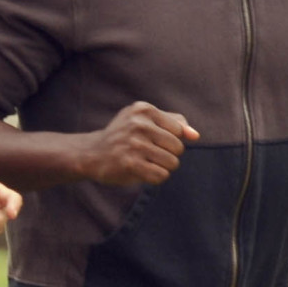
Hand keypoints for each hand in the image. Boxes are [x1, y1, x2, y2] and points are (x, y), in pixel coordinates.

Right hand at [78, 102, 199, 186]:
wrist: (92, 153)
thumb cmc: (124, 136)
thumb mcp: (145, 121)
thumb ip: (174, 123)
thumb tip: (195, 135)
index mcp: (144, 109)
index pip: (179, 131)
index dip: (171, 141)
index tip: (155, 142)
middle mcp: (139, 124)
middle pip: (178, 148)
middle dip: (169, 156)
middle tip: (151, 155)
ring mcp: (134, 144)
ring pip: (172, 163)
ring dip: (163, 168)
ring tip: (148, 164)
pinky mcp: (130, 164)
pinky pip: (161, 176)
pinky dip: (156, 178)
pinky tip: (143, 172)